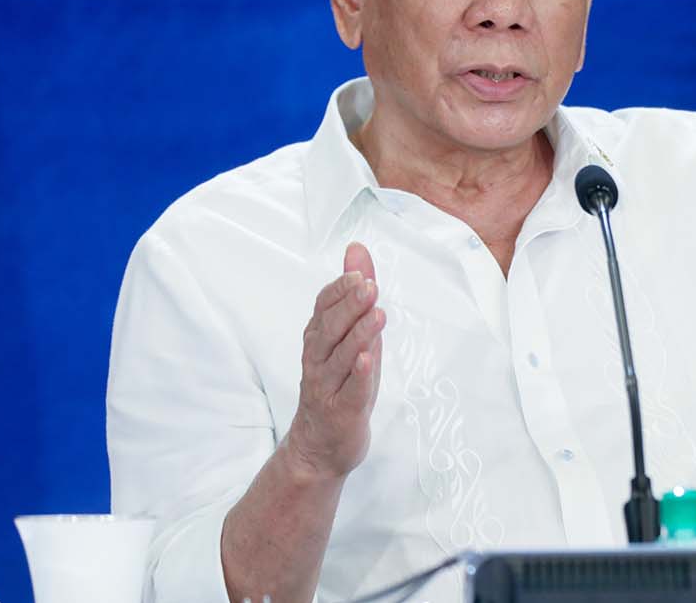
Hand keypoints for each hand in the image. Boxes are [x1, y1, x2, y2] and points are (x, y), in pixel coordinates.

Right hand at [283, 242, 384, 481]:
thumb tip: (357, 250)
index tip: (359, 275)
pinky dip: (358, 376)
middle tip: (369, 287)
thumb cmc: (340, 383)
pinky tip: (367, 361)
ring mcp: (328, 387)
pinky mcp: (343, 412)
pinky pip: (350, 391)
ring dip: (359, 335)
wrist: (321, 445)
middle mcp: (317, 360)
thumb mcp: (351, 336)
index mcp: (318, 338)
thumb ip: (355, 295)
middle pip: (330, 329)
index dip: (339, 290)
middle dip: (350, 306)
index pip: (323, 307)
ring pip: (341, 358)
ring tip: (377, 315)